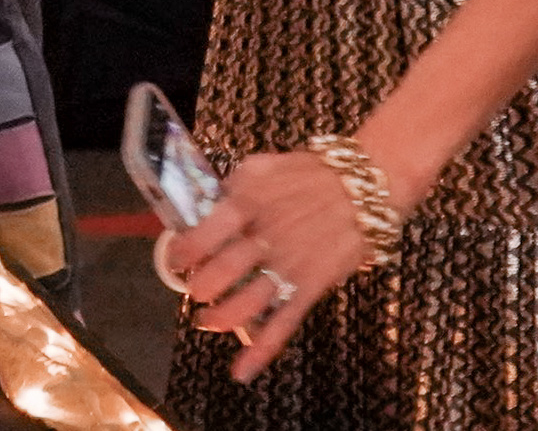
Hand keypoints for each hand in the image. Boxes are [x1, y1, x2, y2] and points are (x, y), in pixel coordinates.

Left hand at [163, 151, 372, 381]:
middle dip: (201, 286)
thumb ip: (231, 188)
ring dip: (223, 318)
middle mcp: (267, 237)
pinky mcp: (311, 287)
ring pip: (249, 302)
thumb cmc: (306, 175)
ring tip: (207, 322)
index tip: (176, 259)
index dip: (185, 251)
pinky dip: (262, 350)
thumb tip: (202, 209)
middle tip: (194, 289)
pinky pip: (284, 322)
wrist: (361, 188)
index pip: (206, 232)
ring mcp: (290, 266)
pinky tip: (242, 370)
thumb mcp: (261, 167)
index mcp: (249, 203)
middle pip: (224, 270)